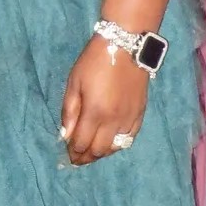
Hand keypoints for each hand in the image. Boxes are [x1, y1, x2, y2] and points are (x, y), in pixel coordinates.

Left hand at [59, 36, 147, 166]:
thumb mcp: (74, 83)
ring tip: (91, 153)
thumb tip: (65, 135)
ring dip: (102, 153)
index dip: (73, 152)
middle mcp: (114, 121)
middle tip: (77, 159)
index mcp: (95, 113)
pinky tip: (111, 144)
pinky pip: (130, 138)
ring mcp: (129, 119)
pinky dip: (118, 145)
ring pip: (115, 148)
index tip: (67, 154)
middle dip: (86, 157)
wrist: (125, 46)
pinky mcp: (140, 114)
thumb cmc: (94, 62)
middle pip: (99, 150)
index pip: (82, 143)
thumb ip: (69, 111)